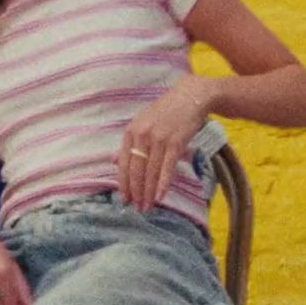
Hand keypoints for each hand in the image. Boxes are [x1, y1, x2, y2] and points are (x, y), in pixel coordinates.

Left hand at [117, 75, 213, 211]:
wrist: (191, 96)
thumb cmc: (167, 112)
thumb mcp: (143, 123)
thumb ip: (130, 143)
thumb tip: (114, 161)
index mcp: (131, 131)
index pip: (124, 163)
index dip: (124, 183)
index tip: (125, 198)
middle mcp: (142, 135)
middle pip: (136, 170)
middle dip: (136, 192)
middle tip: (137, 207)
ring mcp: (159, 138)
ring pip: (150, 172)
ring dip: (148, 192)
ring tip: (147, 206)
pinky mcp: (175, 142)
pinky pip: (167, 167)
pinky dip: (163, 184)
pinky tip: (160, 196)